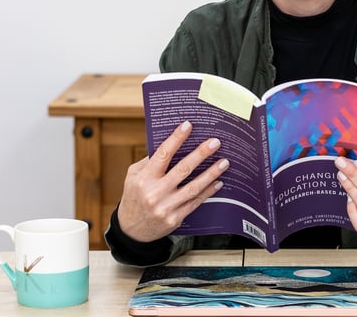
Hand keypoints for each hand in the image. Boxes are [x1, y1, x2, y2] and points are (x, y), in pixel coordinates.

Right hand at [117, 121, 228, 241]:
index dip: (176, 138)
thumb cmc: (134, 197)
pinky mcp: (175, 218)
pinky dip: (208, 191)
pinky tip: (218, 182)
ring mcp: (166, 206)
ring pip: (194, 187)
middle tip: (215, 142)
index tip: (188, 125)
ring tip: (224, 162)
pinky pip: (196, 202)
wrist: (132, 230)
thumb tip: (169, 144)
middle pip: (183, 169)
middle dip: (201, 154)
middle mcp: (155, 192)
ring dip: (211, 173)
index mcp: (144, 178)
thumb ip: (149, 161)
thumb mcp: (133, 176)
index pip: (163, 154)